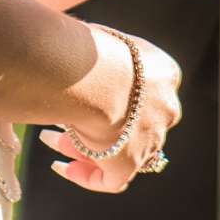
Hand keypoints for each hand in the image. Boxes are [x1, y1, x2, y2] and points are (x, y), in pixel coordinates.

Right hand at [42, 29, 181, 192]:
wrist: (98, 77)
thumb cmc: (93, 50)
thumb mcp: (103, 40)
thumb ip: (98, 50)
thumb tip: (76, 44)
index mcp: (165, 74)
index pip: (148, 89)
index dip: (117, 94)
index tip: (91, 93)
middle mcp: (166, 108)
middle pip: (138, 122)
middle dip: (105, 122)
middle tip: (74, 117)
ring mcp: (151, 139)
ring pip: (123, 149)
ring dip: (88, 146)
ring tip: (54, 139)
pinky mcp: (130, 164)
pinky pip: (111, 180)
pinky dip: (87, 176)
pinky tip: (64, 167)